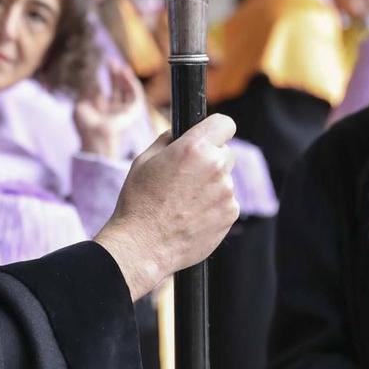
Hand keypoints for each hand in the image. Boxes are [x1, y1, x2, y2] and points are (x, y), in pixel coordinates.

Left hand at [73, 60, 142, 159]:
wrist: (95, 136)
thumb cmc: (85, 125)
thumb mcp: (81, 104)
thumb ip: (85, 91)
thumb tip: (89, 77)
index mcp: (101, 111)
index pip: (105, 92)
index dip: (103, 81)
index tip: (102, 65)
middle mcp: (113, 111)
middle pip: (117, 89)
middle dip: (115, 75)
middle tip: (111, 61)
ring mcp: (123, 112)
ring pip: (127, 92)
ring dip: (125, 78)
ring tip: (121, 66)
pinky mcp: (132, 113)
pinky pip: (136, 96)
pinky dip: (133, 85)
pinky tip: (127, 75)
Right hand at [94, 114, 239, 300]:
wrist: (142, 245)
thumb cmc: (138, 201)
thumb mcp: (144, 160)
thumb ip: (169, 140)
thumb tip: (181, 134)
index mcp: (194, 148)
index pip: (224, 123)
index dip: (216, 129)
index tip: (210, 137)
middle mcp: (215, 167)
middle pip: (226, 152)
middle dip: (211, 159)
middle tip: (188, 176)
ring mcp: (226, 193)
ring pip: (225, 180)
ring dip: (211, 185)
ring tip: (184, 202)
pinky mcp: (230, 215)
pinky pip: (226, 202)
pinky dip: (214, 207)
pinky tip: (191, 216)